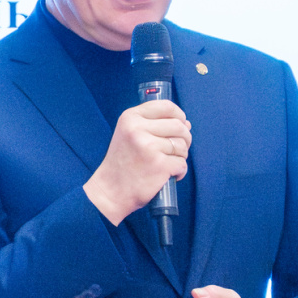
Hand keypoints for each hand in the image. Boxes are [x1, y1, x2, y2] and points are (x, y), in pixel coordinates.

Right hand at [83, 101, 190, 225]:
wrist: (110, 191)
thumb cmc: (123, 163)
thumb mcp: (129, 134)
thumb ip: (154, 125)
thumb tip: (186, 123)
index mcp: (131, 118)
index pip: (166, 106)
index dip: (179, 115)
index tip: (180, 124)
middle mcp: (138, 129)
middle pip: (179, 126)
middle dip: (184, 138)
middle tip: (177, 149)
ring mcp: (149, 147)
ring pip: (182, 146)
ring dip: (181, 156)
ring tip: (168, 163)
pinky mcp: (159, 165)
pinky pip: (182, 164)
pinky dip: (179, 171)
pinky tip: (169, 175)